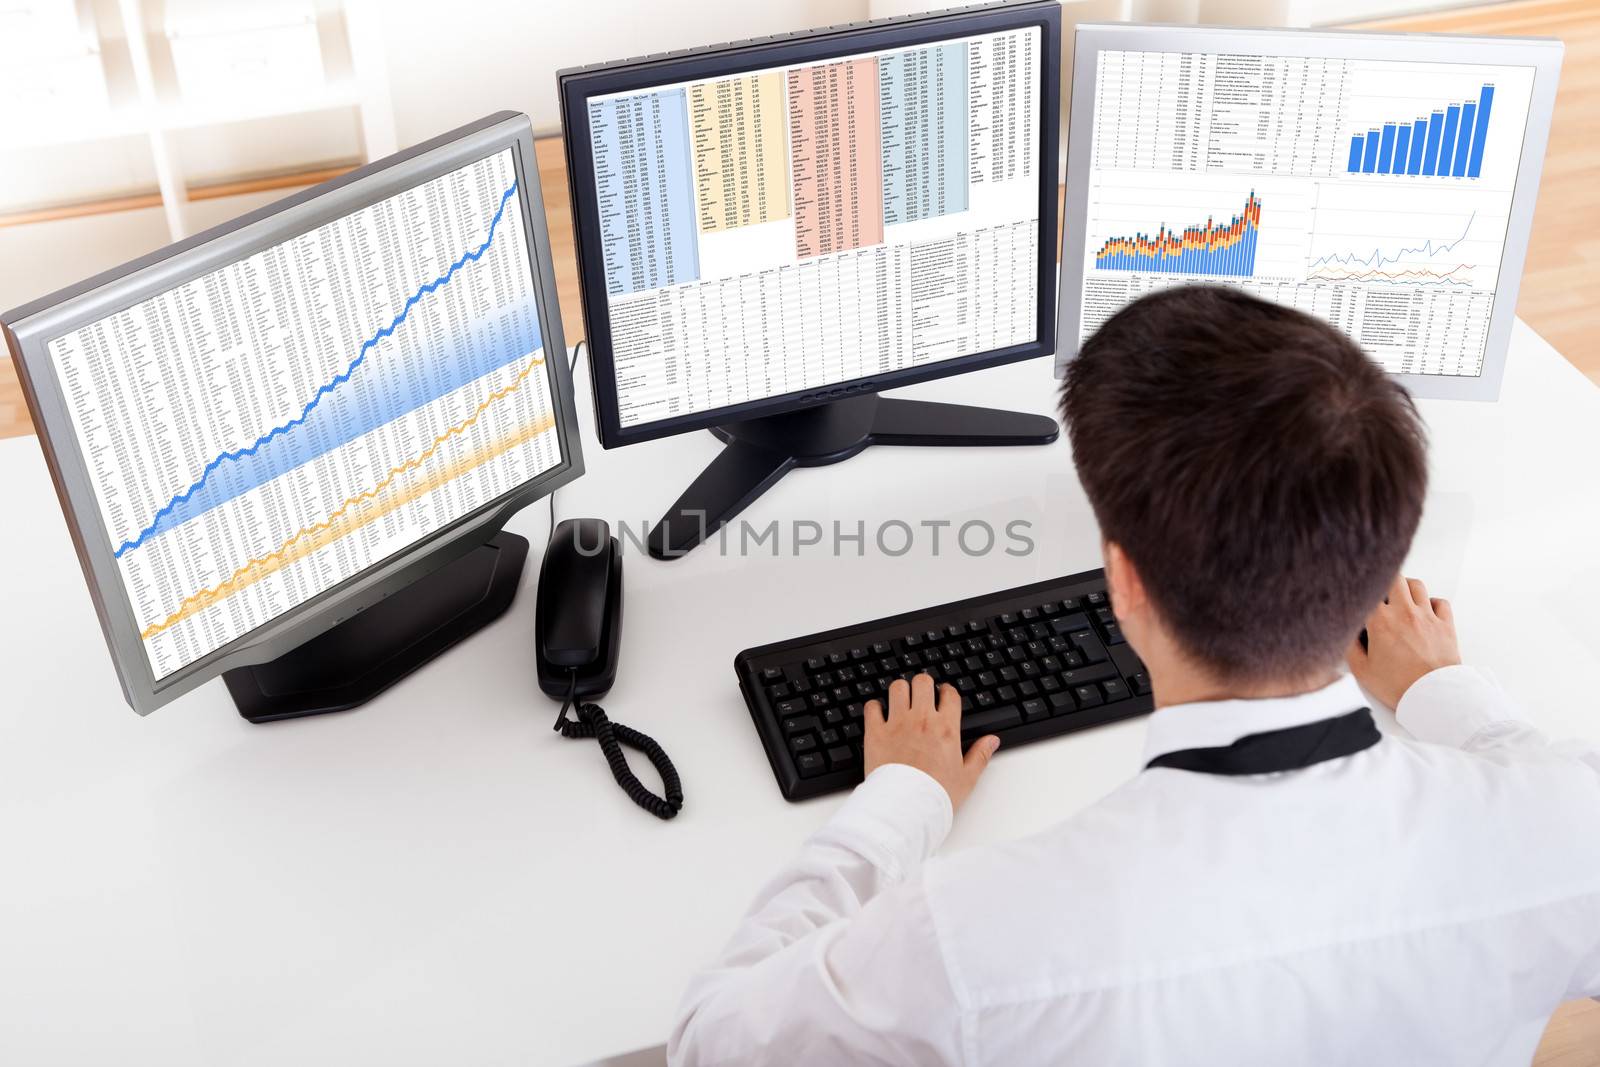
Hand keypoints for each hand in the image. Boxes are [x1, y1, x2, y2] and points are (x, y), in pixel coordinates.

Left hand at [864, 674, 999, 811]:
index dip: (947, 691)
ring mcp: (897, 724)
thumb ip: (980, 755)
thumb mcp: (967, 778)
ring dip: (900, 691)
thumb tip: (993, 741)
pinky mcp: (876, 733)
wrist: (907, 807)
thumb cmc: (936, 795)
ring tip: (901, 699)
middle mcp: (922, 720)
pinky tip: (878, 713)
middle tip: (922, 694)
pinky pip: (872, 707)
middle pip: (923, 682)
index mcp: (946, 729)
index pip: (949, 695)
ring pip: (897, 688)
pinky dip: (874, 707)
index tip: (945, 695)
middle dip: (923, 685)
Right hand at [1347, 574, 1461, 708]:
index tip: (1357, 594)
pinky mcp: (1446, 625)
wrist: (1433, 696)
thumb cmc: (1399, 686)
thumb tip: (1346, 633)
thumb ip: (1349, 647)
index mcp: (1381, 621)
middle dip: (1384, 582)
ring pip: (1417, 586)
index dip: (1361, 590)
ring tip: (1401, 598)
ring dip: (1407, 588)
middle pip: (1395, 578)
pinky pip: (1440, 602)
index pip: (1368, 591)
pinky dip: (1432, 602)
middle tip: (1380, 594)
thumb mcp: (1362, 671)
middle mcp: (1405, 613)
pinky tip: (1425, 611)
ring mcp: (1428, 617)